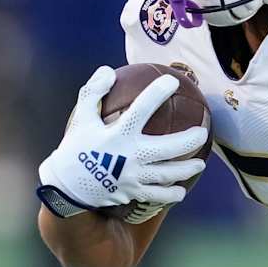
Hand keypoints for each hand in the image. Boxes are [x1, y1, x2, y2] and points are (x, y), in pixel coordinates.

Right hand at [38, 66, 207, 209]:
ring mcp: (132, 177)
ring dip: (186, 169)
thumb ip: (93, 92)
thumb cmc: (75, 148)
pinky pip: (156, 196)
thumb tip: (108, 70)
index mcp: (117, 135)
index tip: (172, 81)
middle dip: (188, 141)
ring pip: (166, 174)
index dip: (158, 93)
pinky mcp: (131, 193)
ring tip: (200, 164)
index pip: (141, 109)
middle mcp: (128, 156)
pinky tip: (182, 191)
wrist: (65, 188)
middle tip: (202, 133)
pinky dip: (170, 194)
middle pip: (166, 149)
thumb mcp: (81, 118)